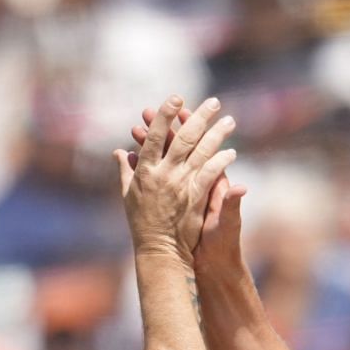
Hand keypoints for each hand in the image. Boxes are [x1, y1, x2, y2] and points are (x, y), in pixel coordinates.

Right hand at [116, 95, 236, 257]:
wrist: (159, 251)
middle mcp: (163, 175)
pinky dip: (221, 162)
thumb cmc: (142, 224)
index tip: (175, 97)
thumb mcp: (129, 196)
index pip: (154, 136)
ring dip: (217, 134)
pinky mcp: (195, 198)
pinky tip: (231, 151)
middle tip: (213, 101)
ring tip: (229, 120)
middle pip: (183, 138)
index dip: (164, 115)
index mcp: (145, 171)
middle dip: (199, 117)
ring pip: (201, 152)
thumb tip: (118, 151)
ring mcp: (180, 185)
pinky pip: (211, 174)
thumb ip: (126, 171)